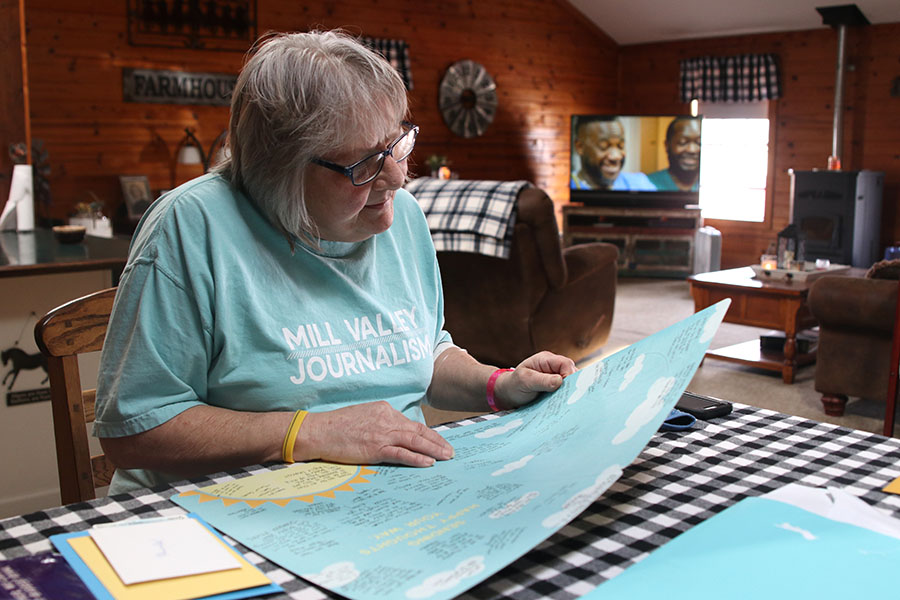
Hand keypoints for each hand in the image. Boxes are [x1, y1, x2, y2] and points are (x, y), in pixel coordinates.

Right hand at [297, 401, 453, 466]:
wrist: (319, 431)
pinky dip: (417, 458)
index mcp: (384, 410)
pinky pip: (402, 454)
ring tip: (446, 457)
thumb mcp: (363, 416)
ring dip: (434, 450)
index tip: (439, 440)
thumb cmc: (336, 426)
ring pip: (415, 441)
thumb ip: (380, 422)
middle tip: (450, 451)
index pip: (411, 423)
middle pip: (419, 431)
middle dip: (437, 441)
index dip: (428, 433)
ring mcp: (382, 434)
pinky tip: (428, 463)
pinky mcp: (376, 448)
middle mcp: (387, 419)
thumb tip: (394, 433)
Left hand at [494, 351, 576, 409]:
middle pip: (572, 373)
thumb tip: (560, 381)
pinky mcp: (556, 388)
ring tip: (566, 403)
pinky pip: (565, 391)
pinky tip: (563, 405)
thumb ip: (542, 380)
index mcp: (546, 359)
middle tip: (569, 399)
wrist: (507, 394)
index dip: (570, 375)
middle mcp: (553, 367)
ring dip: (569, 393)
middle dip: (572, 385)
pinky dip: (565, 398)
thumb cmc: (514, 385)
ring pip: (570, 383)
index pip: (566, 364)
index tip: (568, 390)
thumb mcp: (525, 381)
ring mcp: (555, 377)